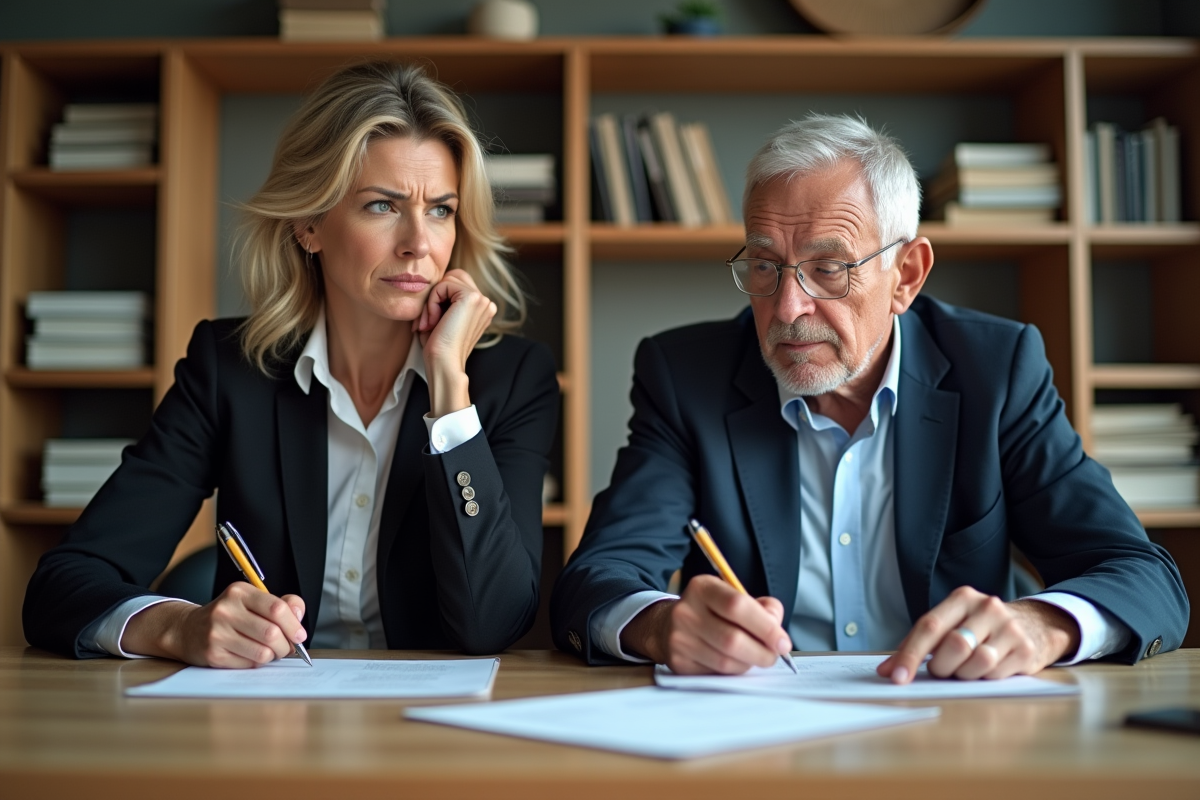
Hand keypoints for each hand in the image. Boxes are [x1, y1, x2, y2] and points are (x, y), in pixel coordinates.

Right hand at [121, 582, 306, 667]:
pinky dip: (257, 663)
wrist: (187, 630)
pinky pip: (249, 664)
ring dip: (273, 656)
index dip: (294, 625)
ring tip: (270, 651)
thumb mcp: (252, 600)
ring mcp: (217, 633)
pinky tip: (250, 655)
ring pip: (262, 652)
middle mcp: (226, 610)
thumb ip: (281, 604)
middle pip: (272, 633)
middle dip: (286, 645)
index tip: (300, 635)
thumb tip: (298, 616)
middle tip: (287, 647)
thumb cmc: (229, 616)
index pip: (276, 608)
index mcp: (240, 592)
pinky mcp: (213, 654)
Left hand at [413, 269, 496, 417]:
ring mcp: (482, 299)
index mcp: (482, 309)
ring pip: (447, 280)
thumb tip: (431, 282)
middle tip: (428, 321)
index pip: (455, 284)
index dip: (438, 299)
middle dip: (436, 295)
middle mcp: (486, 303)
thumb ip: (443, 299)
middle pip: (453, 277)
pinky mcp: (472, 297)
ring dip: (433, 300)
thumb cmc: (438, 347)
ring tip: (431, 322)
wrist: (444, 364)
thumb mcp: (442, 317)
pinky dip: (432, 301)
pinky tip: (434, 320)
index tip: (429, 324)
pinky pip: (443, 285)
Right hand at [620, 575, 792, 673]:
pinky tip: (735, 662)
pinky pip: (715, 674)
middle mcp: (686, 612)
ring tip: (754, 657)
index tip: (783, 642)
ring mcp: (679, 638)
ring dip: (748, 663)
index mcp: (702, 588)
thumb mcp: (733, 596)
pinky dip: (733, 671)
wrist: (668, 624)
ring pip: (726, 661)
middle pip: (733, 640)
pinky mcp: (678, 662)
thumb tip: (777, 633)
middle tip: (774, 655)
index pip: (737, 606)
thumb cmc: (712, 611)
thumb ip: (762, 608)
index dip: (765, 627)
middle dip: (762, 652)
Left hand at [876, 586, 1079, 682]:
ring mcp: (1010, 628)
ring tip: (966, 668)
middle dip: (942, 666)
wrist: (1035, 625)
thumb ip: (917, 644)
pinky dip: (984, 678)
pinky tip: (989, 669)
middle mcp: (988, 607)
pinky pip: (995, 674)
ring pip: (976, 662)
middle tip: (943, 669)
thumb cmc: (980, 628)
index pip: (929, 626)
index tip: (896, 677)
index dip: (910, 654)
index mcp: (962, 598)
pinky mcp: (1026, 650)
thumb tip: (887, 671)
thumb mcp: (951, 624)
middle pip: (954, 645)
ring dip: (964, 674)